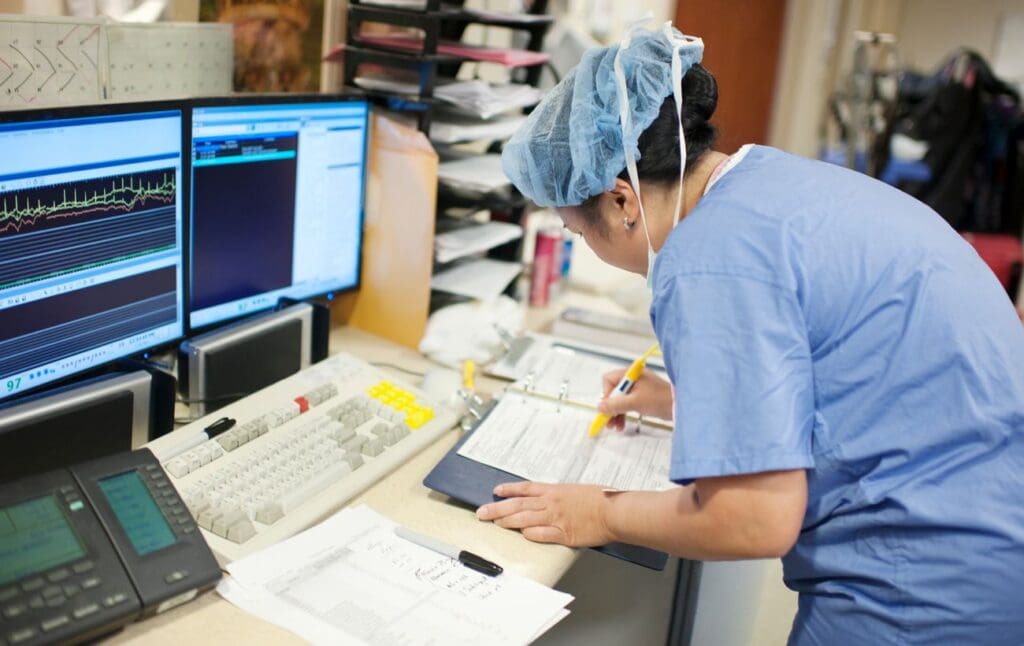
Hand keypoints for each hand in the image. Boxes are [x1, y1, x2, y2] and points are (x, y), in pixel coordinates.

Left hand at [476, 481, 615, 546]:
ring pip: (524, 519)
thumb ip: (560, 496)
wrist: (614, 510)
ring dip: (507, 521)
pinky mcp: (563, 534)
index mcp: (554, 490)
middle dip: (497, 508)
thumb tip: (549, 500)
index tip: (496, 491)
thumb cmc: (600, 498)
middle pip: (518, 505)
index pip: (525, 489)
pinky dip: (529, 534)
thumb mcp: (576, 490)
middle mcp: (551, 503)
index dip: (509, 490)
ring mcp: (555, 518)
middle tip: (482, 512)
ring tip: (494, 523)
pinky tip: (520, 535)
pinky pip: (540, 534)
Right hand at [599, 368, 672, 430]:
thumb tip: (600, 407)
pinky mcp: (641, 397)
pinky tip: (621, 424)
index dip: (607, 395)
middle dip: (610, 407)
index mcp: (631, 374)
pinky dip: (622, 413)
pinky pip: (626, 404)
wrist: (679, 406)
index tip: (608, 408)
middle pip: (612, 392)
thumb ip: (616, 404)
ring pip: (618, 400)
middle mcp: (632, 379)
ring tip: (614, 426)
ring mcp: (637, 388)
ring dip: (615, 413)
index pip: (609, 380)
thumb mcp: (635, 402)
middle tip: (607, 420)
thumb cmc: (660, 399)